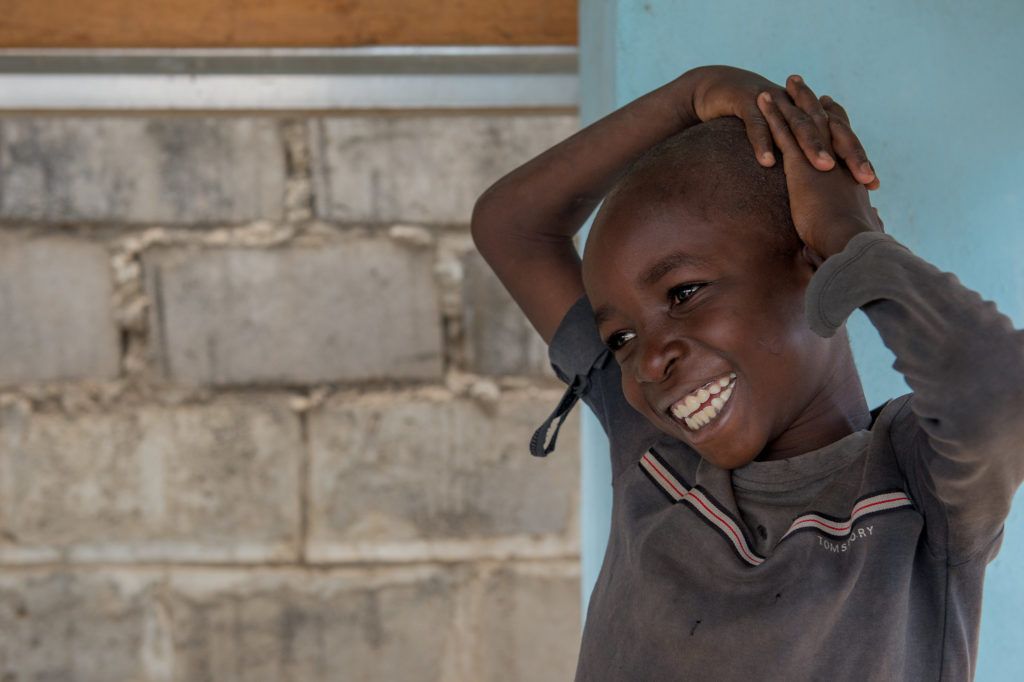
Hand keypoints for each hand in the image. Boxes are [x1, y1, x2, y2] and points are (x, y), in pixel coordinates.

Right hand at [681, 66, 877, 187]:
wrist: (720, 88)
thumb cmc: (755, 121)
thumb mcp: (781, 141)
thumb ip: (801, 162)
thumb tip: (824, 195)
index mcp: (810, 117)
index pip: (841, 139)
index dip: (858, 159)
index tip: (874, 184)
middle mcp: (799, 108)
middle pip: (831, 130)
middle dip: (849, 153)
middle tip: (864, 177)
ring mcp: (775, 103)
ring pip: (798, 125)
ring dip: (812, 146)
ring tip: (825, 167)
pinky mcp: (746, 103)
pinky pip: (756, 126)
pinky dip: (762, 143)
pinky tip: (767, 162)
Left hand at [756, 75, 883, 259]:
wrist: (850, 241)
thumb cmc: (852, 244)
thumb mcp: (857, 231)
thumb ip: (860, 225)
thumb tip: (874, 228)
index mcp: (848, 173)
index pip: (842, 140)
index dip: (835, 121)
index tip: (828, 106)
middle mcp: (837, 159)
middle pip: (824, 121)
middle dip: (811, 101)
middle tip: (800, 83)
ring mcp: (820, 158)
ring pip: (804, 120)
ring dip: (793, 99)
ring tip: (783, 81)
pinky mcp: (800, 163)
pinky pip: (783, 132)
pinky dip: (773, 114)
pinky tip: (762, 100)